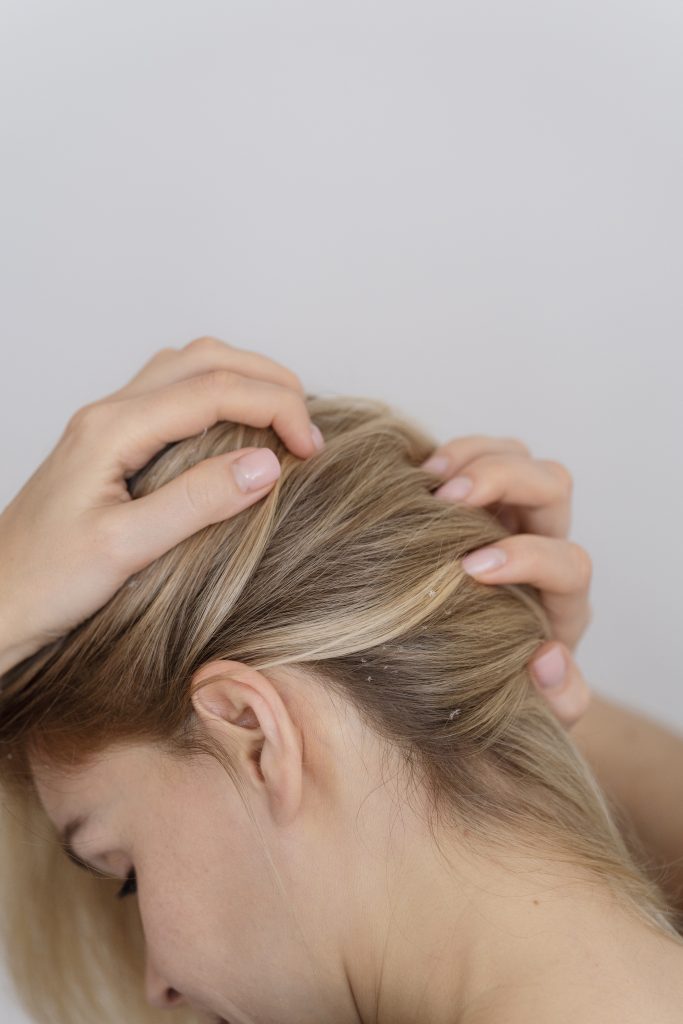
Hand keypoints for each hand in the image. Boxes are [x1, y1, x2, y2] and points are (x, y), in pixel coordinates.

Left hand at [0, 337, 323, 674]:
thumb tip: (267, 464)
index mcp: (113, 429)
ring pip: (188, 367)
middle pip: (204, 358)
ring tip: (283, 420)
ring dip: (244, 379)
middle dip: (268, 379)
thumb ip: (197, 502)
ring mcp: (108, 424)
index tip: (312, 449)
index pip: (215, 390)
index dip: (276, 408)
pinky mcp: (112, 443)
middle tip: (308, 427)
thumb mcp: (126, 549)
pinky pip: (174, 394)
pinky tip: (238, 433)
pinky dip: (219, 396)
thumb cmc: (47, 583)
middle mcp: (110, 412)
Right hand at [421, 436, 591, 729]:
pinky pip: (475, 453)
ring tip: (426, 478)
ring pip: (518, 455)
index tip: (471, 570)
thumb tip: (548, 656)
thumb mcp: (533, 711)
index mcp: (561, 598)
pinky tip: (413, 474)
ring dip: (474, 455)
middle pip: (553, 486)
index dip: (526, 557)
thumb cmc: (500, 690)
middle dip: (503, 481)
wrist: (464, 672)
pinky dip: (448, 454)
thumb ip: (557, 699)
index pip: (568, 562)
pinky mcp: (472, 499)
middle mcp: (542, 545)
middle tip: (446, 500)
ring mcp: (508, 515)